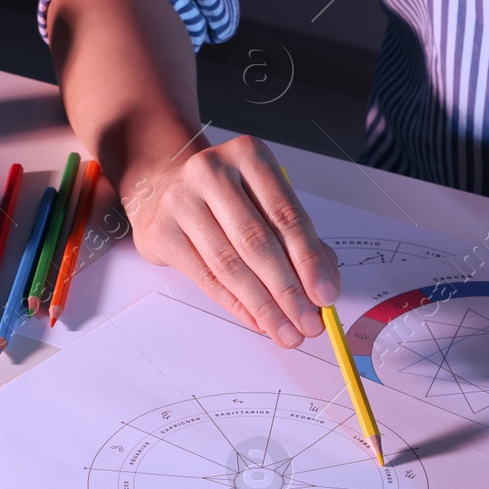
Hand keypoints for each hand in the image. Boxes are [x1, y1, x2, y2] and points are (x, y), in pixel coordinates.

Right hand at [126, 134, 340, 347]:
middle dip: (288, 291)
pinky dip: (237, 305)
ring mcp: (181, 200)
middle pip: (258, 242)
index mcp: (249, 156)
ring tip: (286, 332)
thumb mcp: (265, 202)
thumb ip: (299, 240)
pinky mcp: (161, 232)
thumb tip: (324, 290)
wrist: (162, 186)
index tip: (326, 295)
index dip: (310, 260)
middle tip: (309, 324)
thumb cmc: (227, 198)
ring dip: (264, 306)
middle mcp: (212, 172)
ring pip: (231, 265)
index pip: (287, 215)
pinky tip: (257, 321)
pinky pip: (207, 278)